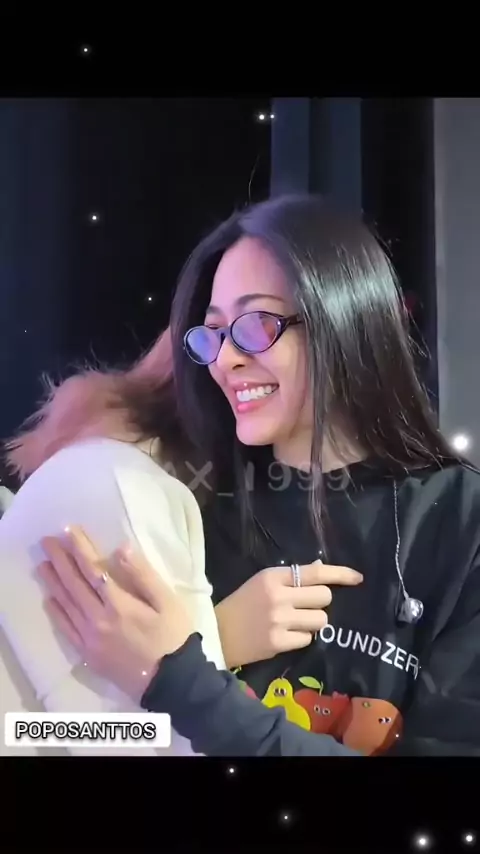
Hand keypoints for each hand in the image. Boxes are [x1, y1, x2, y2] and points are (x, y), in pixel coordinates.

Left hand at [37, 526, 193, 702]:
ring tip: (44, 564)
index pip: (93, 569)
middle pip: (74, 584)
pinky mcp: (89, 653)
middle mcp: (99, 619)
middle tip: (47, 542)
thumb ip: (144, 575)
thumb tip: (121, 549)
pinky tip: (51, 600)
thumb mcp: (168, 601)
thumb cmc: (174, 637)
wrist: (172, 681)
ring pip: (67, 604)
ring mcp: (91, 638)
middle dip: (61, 560)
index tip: (68, 530)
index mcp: (119, 603)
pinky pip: (67, 629)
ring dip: (54, 582)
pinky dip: (57, 612)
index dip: (79, 548)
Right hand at [215, 561, 362, 668]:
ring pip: (320, 620)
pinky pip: (308, 640)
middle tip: (305, 607)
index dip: (340, 574)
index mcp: (273, 577)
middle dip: (320, 603)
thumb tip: (321, 569)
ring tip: (294, 623)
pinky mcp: (278, 643)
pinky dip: (301, 638)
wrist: (216, 633)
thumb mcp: (262, 583)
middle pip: (324, 597)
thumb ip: (291, 577)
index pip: (316, 573)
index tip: (357, 578)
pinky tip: (285, 636)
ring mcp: (279, 621)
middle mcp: (278, 596)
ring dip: (312, 622)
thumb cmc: (241, 604)